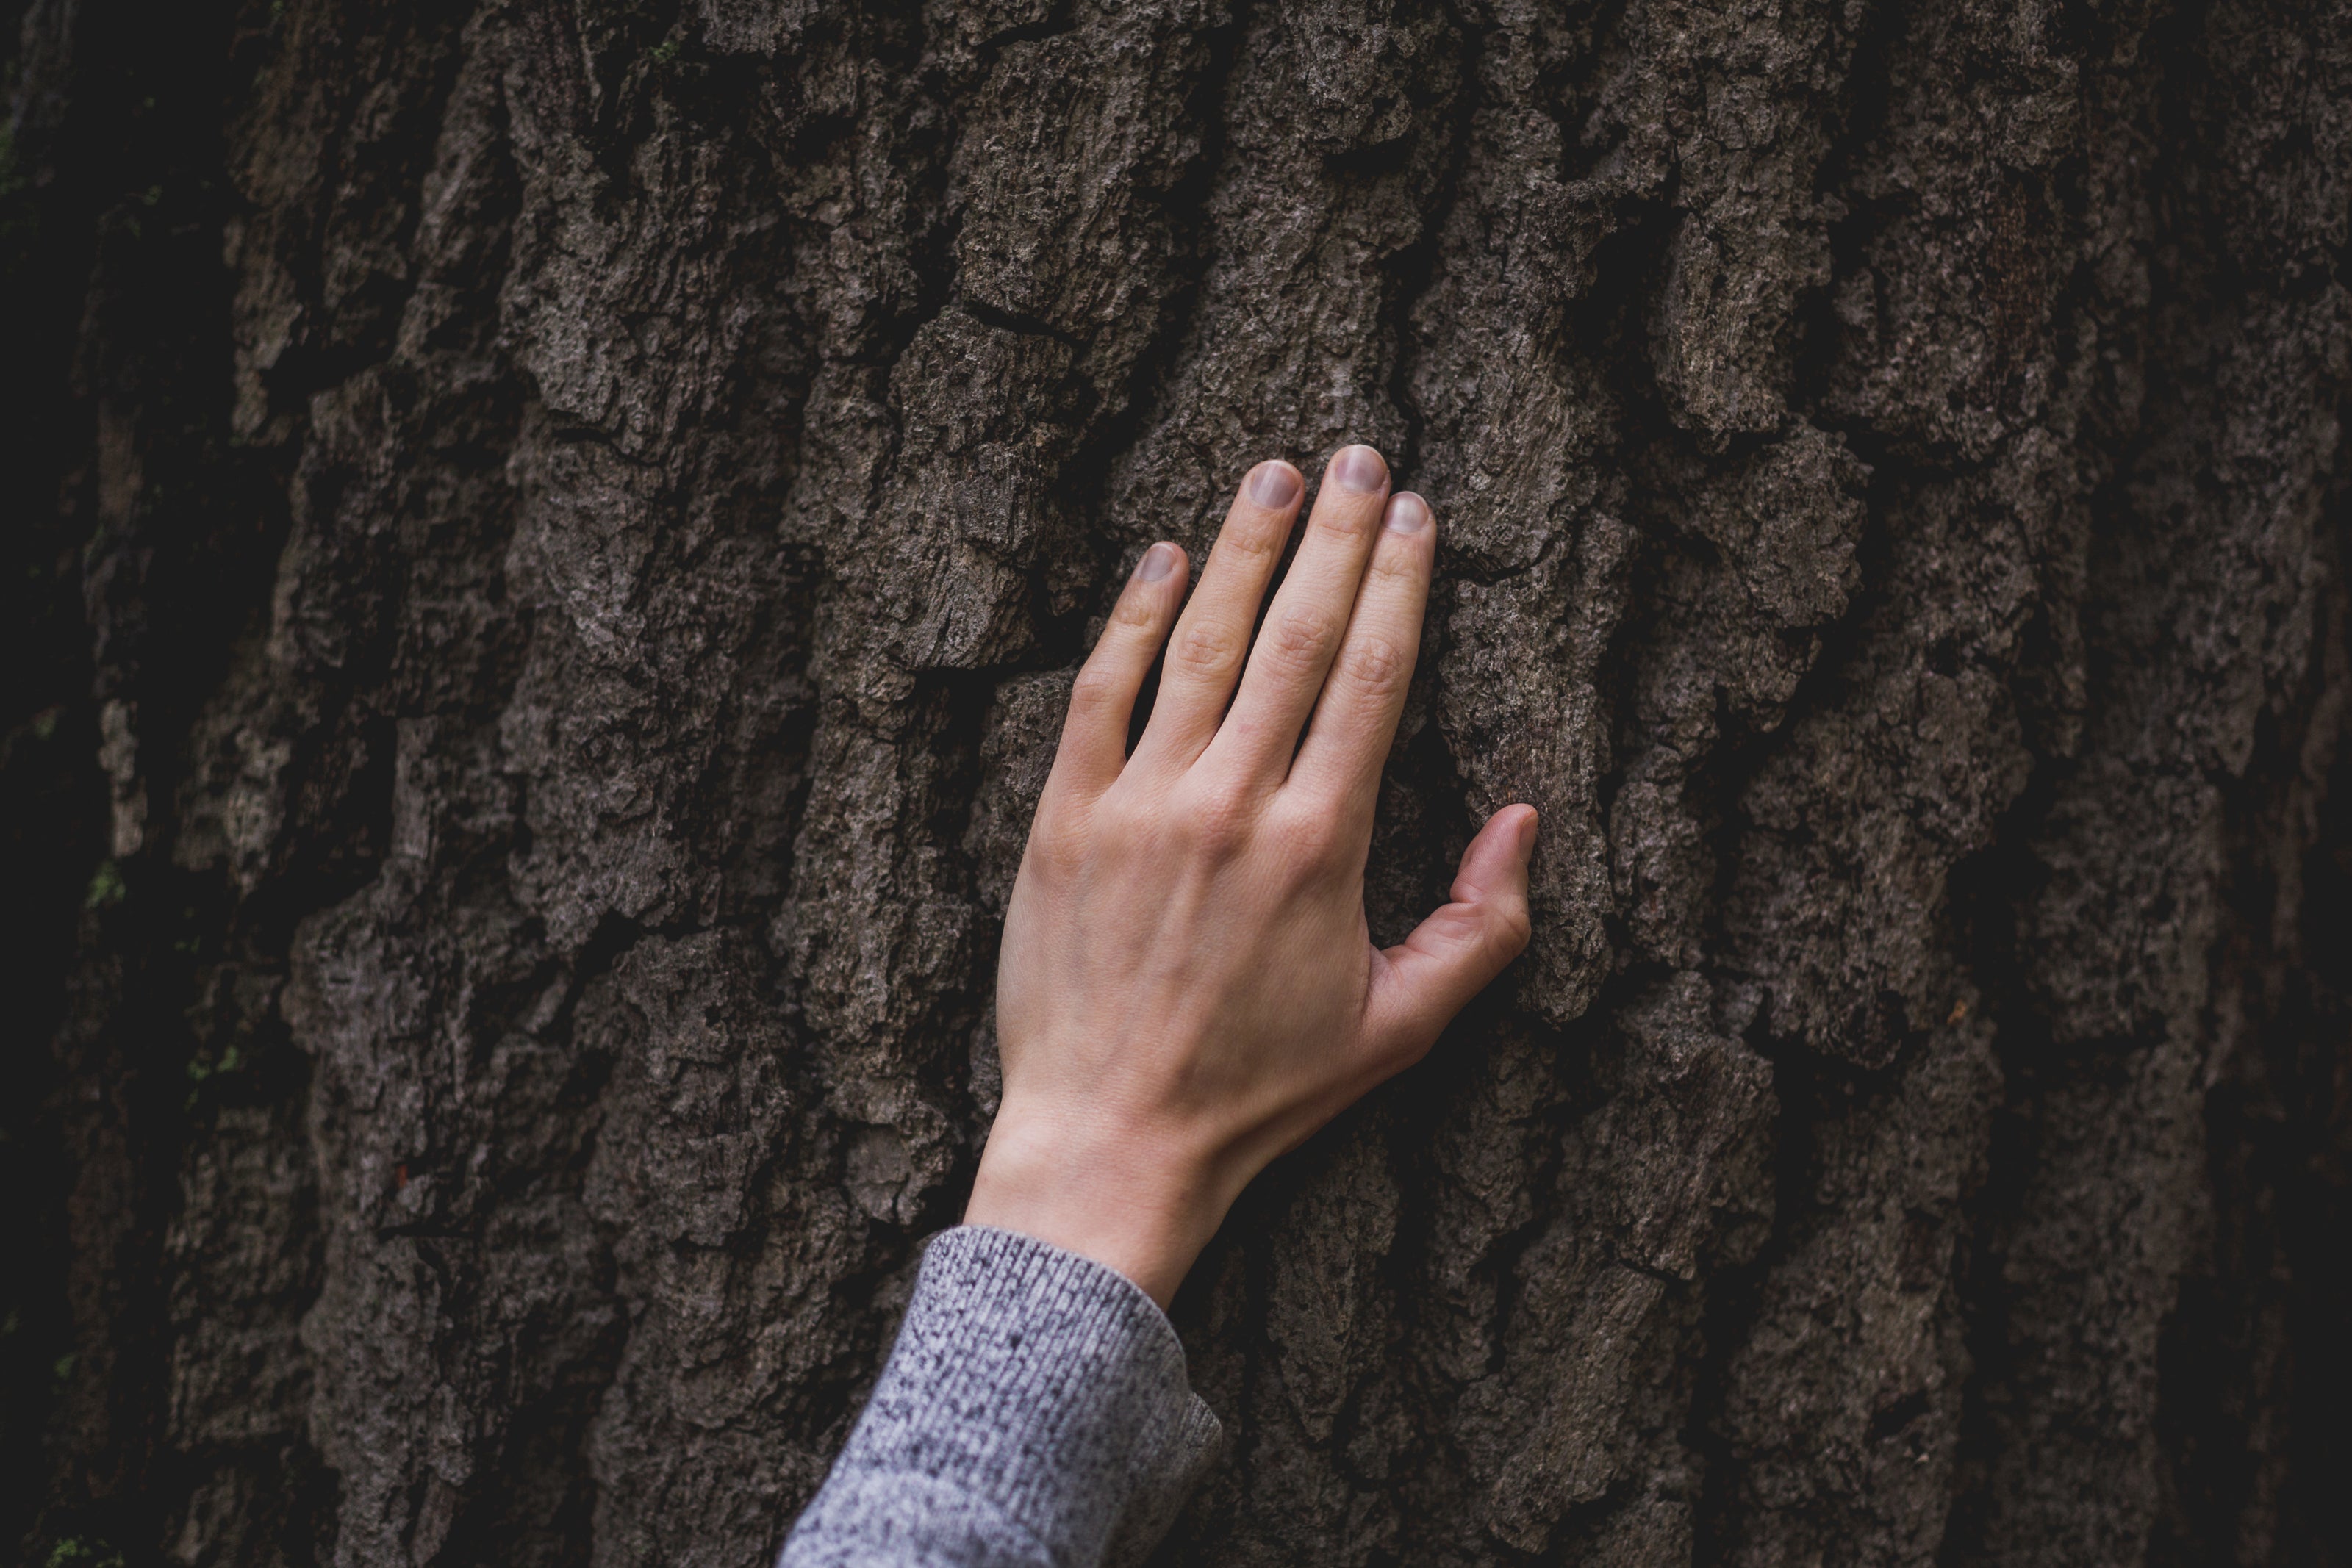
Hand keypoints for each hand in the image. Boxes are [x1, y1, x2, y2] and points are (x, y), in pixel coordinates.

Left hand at [964, 445, 1537, 1304]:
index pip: (1373, 677)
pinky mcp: (1064, 820)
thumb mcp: (1399, 1030)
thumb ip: (1479, 927)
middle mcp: (1234, 805)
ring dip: (1243, 549)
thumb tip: (1524, 820)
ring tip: (1274, 474)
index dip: (1400, 583)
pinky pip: (1101, 693)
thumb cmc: (1261, 1091)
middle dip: (1336, 536)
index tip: (1416, 514)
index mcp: (1324, 844)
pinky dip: (1131, 619)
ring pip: (1201, 643)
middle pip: (1298, 636)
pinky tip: (1161, 558)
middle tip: (1357, 455)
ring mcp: (1142, 805)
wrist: (1113, 1138)